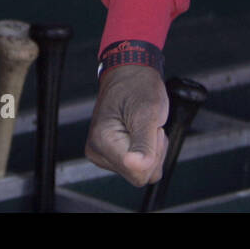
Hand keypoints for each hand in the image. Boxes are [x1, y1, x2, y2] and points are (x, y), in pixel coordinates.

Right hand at [84, 65, 167, 186]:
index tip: (149, 127)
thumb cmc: (138, 87)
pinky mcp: (110, 155)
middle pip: (139, 174)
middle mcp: (97, 151)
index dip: (152, 152)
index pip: (137, 172)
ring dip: (151, 150)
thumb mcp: (148, 112)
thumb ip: (143, 143)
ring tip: (143, 126)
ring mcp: (103, 155)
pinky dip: (147, 152)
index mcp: (102, 141)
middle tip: (148, 125)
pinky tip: (141, 132)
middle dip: (152, 151)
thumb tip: (136, 166)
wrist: (130, 74)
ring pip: (140, 172)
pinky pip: (138, 167)